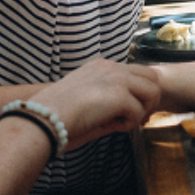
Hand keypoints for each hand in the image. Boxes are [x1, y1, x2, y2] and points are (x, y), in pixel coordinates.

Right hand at [30, 59, 162, 148]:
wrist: (41, 119)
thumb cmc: (56, 116)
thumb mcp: (86, 103)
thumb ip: (110, 104)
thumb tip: (130, 118)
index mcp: (101, 67)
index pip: (136, 73)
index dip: (140, 93)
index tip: (133, 112)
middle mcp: (111, 68)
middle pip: (152, 77)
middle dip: (150, 99)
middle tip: (138, 119)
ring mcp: (116, 79)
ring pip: (153, 91)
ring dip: (143, 110)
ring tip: (125, 123)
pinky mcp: (119, 95)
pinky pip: (139, 111)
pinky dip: (130, 123)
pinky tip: (114, 128)